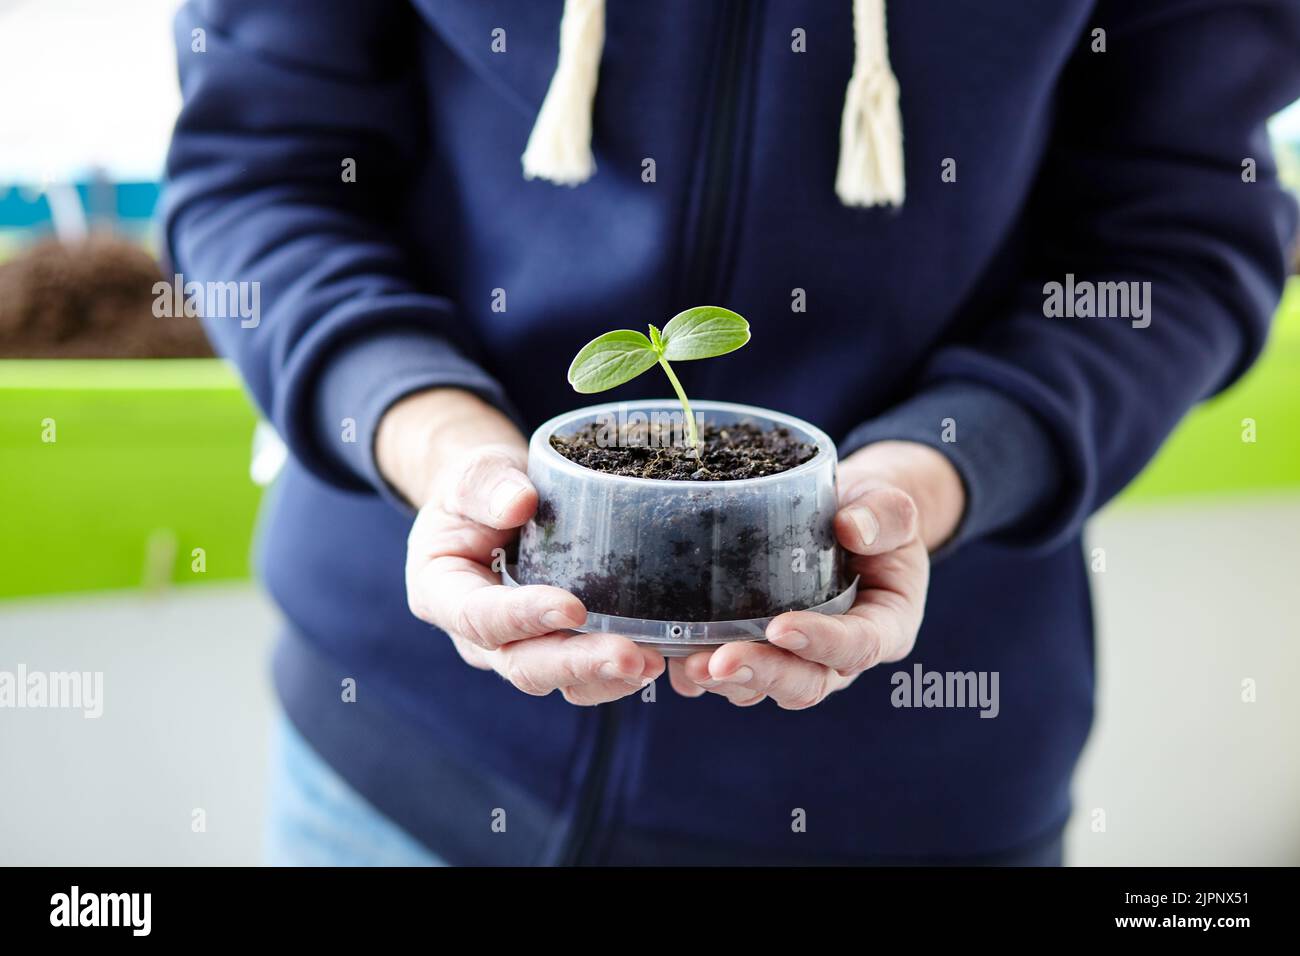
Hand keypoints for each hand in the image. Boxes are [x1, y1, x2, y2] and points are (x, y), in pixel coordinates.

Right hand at [379, 389, 664, 703]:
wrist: (496, 505)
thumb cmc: (479, 489)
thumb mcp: (472, 473)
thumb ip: (487, 485)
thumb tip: (520, 503)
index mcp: (442, 593)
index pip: (480, 617)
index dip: (524, 618)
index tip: (573, 608)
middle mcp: (477, 635)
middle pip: (522, 665)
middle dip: (577, 665)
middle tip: (630, 657)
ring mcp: (517, 648)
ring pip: (556, 680)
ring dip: (605, 678)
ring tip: (653, 664)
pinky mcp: (554, 648)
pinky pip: (582, 675)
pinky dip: (616, 674)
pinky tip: (655, 662)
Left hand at [667, 441, 963, 708]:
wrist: (845, 520)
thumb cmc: (871, 513)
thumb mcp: (889, 505)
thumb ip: (883, 515)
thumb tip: (851, 528)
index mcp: (884, 625)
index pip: (858, 645)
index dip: (821, 642)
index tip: (781, 627)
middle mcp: (841, 657)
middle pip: (806, 682)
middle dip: (762, 674)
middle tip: (719, 661)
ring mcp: (799, 661)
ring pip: (766, 688)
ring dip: (727, 680)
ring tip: (689, 665)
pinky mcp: (764, 653)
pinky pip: (735, 678)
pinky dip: (704, 677)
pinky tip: (674, 662)